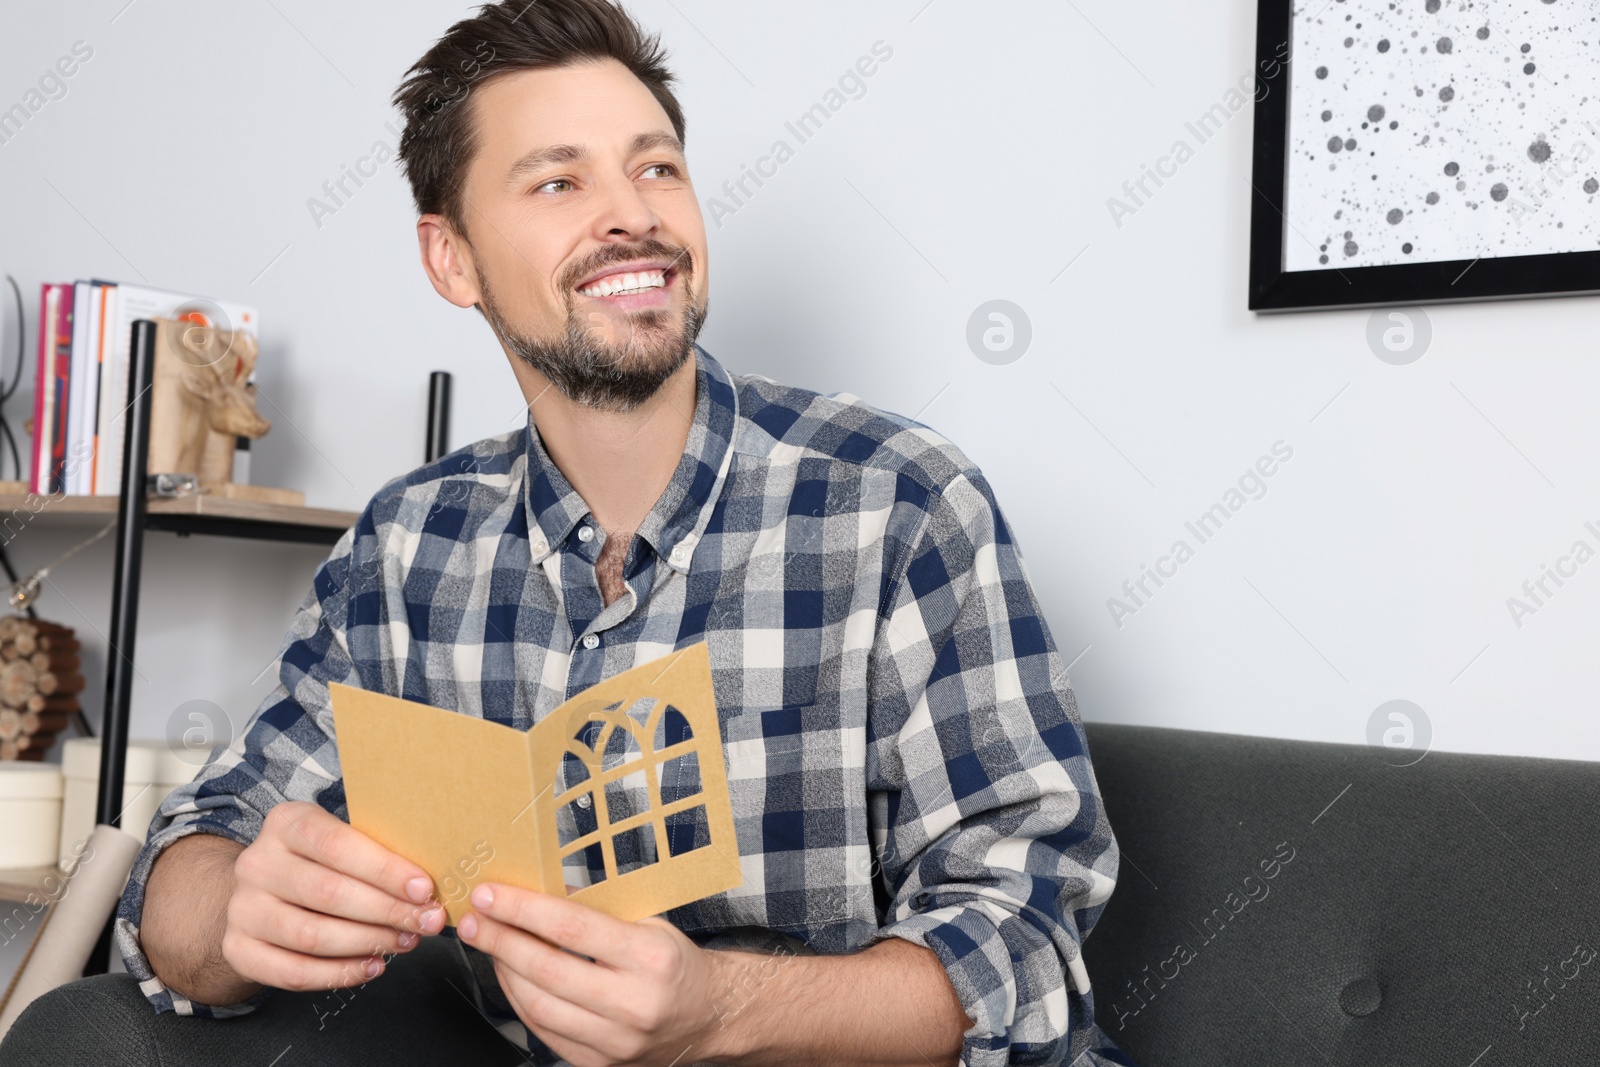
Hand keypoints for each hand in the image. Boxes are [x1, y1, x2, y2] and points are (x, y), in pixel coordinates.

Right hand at [224, 801, 447, 991]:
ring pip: (312, 935)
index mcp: (286, 823)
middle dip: (387, 911)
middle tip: (426, 922)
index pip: (338, 845)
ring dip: (368, 942)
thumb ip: (375, 853)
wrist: (260, 892)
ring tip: (405, 942)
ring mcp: (242, 909)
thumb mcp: (341, 841)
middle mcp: (257, 863)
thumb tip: (428, 882)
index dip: (385, 870)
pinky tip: (372, 966)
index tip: (425, 889)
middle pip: (328, 893)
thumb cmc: (317, 863)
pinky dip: (339, 974)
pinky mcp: (239, 949)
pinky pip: (294, 971)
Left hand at [458, 882, 725, 1065]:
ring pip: (539, 1006)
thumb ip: (597, 910)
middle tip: (473, 920)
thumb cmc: (674, 963)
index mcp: (650, 957)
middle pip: (547, 970)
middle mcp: (634, 1003)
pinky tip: (511, 977)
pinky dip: (521, 1001)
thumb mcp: (649, 922)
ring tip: (489, 945)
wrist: (707, 1015)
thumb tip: (536, 891)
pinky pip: (545, 1032)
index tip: (489, 895)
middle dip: (500, 940)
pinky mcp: (601, 1064)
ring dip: (504, 972)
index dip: (522, 910)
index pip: (572, 928)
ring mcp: (616, 1041)